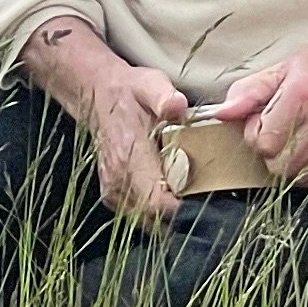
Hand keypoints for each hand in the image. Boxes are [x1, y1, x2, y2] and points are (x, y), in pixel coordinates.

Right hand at [22, 15, 191, 223]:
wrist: (100, 96)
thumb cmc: (132, 92)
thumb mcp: (151, 84)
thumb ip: (164, 97)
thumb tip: (178, 106)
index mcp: (128, 156)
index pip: (156, 202)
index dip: (183, 209)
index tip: (207, 201)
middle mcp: (117, 180)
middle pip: (155, 219)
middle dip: (183, 216)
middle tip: (207, 201)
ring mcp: (113, 191)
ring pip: (148, 222)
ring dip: (172, 217)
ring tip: (193, 199)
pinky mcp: (113, 196)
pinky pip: (140, 217)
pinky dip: (159, 214)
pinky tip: (174, 196)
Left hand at [206, 25, 307, 188]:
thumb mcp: (289, 66)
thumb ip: (252, 90)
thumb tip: (222, 112)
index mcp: (301, 94)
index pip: (263, 143)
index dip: (257, 135)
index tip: (263, 122)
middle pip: (280, 165)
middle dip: (272, 152)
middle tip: (280, 133)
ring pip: (301, 176)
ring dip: (292, 163)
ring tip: (299, 139)